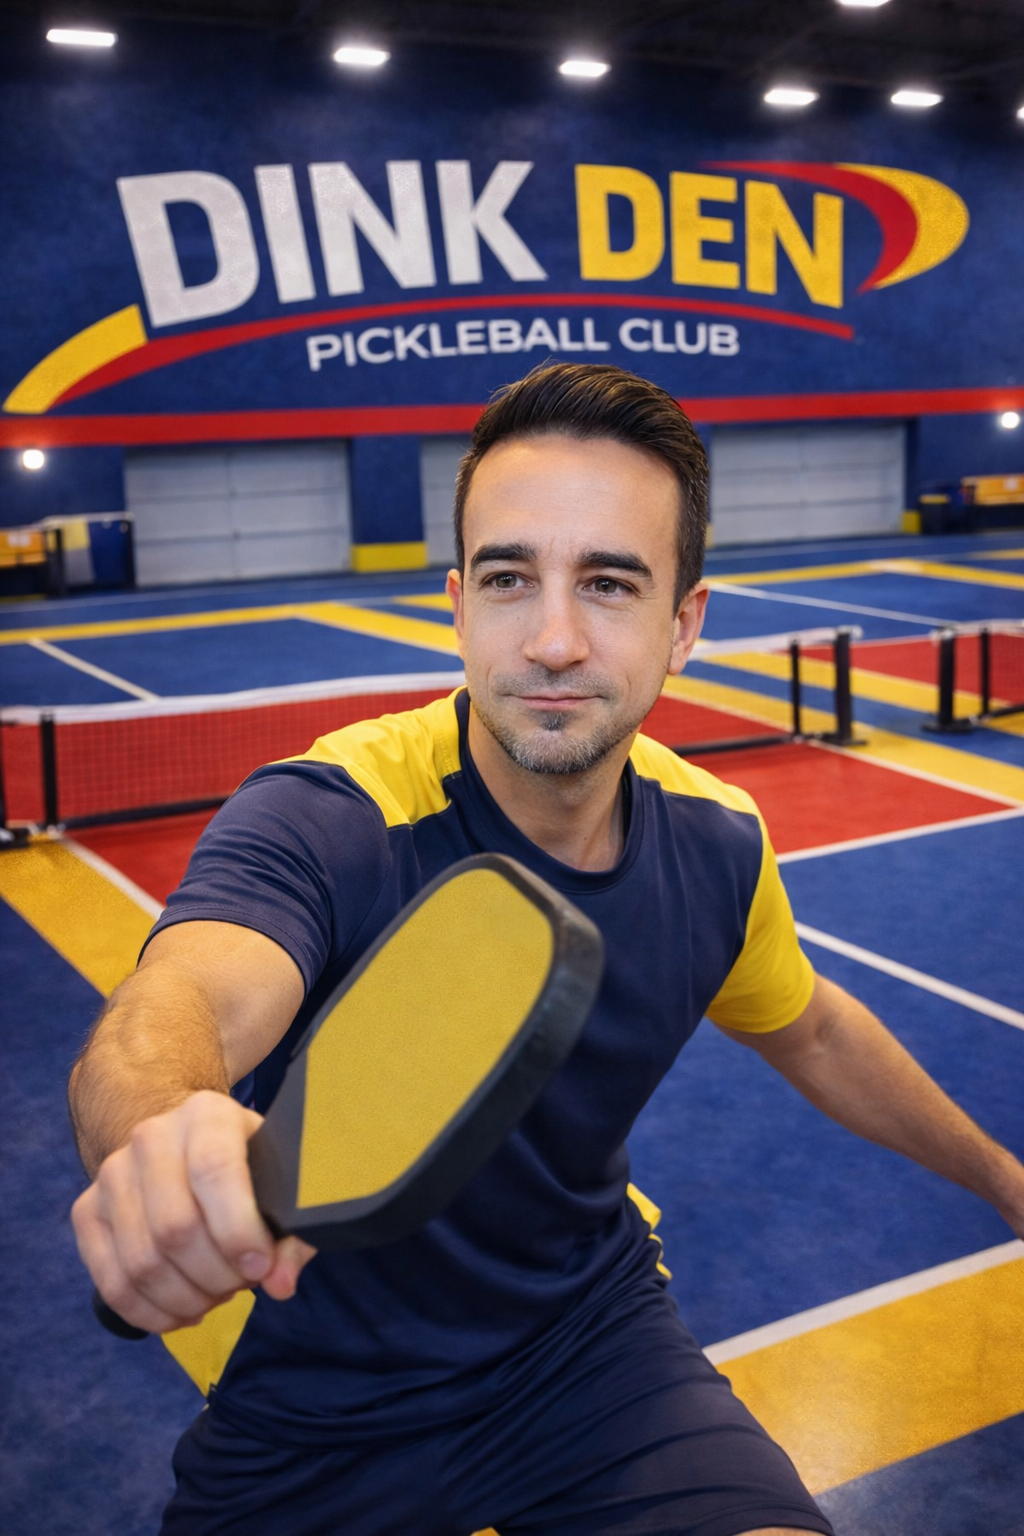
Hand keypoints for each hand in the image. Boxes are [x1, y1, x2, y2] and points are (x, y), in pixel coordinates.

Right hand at [71, 1090, 316, 1334]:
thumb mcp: (279, 1181)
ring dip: (187, 1299)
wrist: (186, 1144)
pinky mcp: (88, 1211)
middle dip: (216, 1275)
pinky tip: (184, 1312)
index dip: (237, 1230)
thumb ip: (291, 1234)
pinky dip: (152, 1313)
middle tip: (242, 1283)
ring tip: (216, 1295)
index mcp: (206, 1115)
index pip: (214, 1170)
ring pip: (142, 1263)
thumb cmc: (245, 1167)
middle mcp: (152, 1137)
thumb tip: (281, 1283)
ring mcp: (113, 1174)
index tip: (260, 1267)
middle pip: (175, 1227)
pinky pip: (112, 1283)